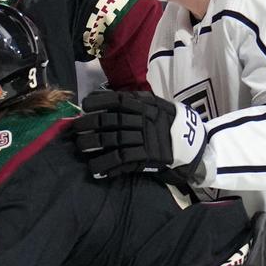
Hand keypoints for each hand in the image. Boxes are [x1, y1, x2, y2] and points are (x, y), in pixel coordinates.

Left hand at [72, 90, 206, 183]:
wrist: (190, 143)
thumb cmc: (165, 121)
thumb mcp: (153, 104)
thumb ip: (130, 99)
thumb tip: (97, 96)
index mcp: (144, 106)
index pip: (118, 100)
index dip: (99, 102)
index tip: (84, 105)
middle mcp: (143, 120)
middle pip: (111, 121)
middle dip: (89, 124)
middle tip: (75, 129)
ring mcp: (144, 139)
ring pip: (113, 141)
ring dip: (93, 144)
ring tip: (80, 147)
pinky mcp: (146, 157)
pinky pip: (122, 160)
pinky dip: (106, 165)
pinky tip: (94, 169)